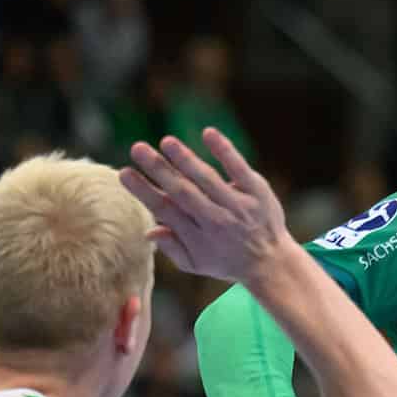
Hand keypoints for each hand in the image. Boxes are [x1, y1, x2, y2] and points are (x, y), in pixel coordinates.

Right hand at [120, 129, 290, 281]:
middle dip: (158, 170)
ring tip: (166, 141)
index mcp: (195, 235)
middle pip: (182, 191)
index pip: (164, 209)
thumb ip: (171, 247)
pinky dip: (224, 151)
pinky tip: (208, 133)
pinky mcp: (257, 192)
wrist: (271, 263)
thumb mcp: (196, 263)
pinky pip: (239, 168)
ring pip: (207, 179)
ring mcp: (237, 205)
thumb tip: (148, 231)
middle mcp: (214, 220)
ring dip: (186, 159)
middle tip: (137, 148)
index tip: (124, 173)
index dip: (143, 191)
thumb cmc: (226, 260)